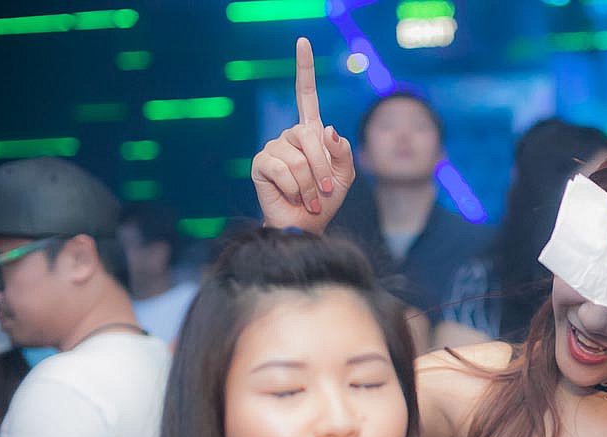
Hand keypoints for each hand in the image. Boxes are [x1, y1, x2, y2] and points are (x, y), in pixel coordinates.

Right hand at [251, 38, 353, 232]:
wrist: (307, 225)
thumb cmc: (325, 201)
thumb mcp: (345, 176)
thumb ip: (342, 152)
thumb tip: (327, 129)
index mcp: (310, 133)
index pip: (305, 94)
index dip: (304, 68)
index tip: (303, 41)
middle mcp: (289, 136)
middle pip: (309, 136)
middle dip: (323, 167)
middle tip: (327, 190)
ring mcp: (273, 148)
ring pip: (297, 158)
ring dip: (311, 184)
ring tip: (310, 198)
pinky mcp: (261, 164)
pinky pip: (283, 170)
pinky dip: (295, 189)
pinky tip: (293, 197)